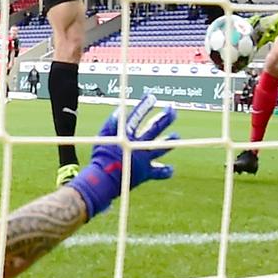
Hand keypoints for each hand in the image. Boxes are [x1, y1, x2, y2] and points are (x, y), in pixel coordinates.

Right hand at [67, 94, 176, 218]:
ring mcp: (143, 159)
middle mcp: (138, 145)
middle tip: (172, 111)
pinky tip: (171, 169)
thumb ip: (111, 125)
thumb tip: (119, 112)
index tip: (151, 97)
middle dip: (164, 119)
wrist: (103, 180)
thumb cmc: (100, 158)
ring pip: (160, 148)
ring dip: (168, 141)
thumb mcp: (103, 137)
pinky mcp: (145, 173)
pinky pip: (158, 173)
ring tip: (176, 135)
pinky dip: (164, 171)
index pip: (137, 117)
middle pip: (154, 129)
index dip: (144, 106)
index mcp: (126, 136)